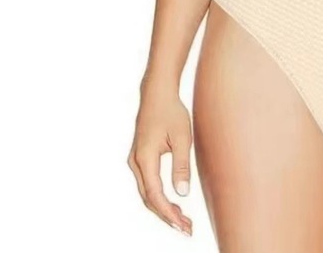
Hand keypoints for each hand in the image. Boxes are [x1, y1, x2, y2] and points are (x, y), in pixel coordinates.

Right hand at [127, 82, 193, 235]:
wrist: (157, 94)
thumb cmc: (171, 112)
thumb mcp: (183, 137)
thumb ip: (181, 165)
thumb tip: (182, 193)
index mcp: (145, 158)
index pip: (155, 195)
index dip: (169, 213)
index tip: (183, 225)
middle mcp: (136, 163)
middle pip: (149, 199)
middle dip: (167, 216)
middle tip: (186, 229)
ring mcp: (136, 161)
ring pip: (147, 193)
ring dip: (163, 208)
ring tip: (183, 220)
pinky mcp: (140, 158)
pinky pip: (148, 184)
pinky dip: (159, 197)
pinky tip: (174, 203)